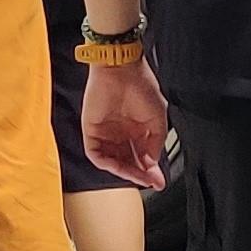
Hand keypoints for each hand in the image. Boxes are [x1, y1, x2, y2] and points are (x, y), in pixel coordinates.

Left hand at [81, 58, 169, 190]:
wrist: (121, 68)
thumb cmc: (141, 84)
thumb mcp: (158, 117)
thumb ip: (156, 142)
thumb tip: (152, 162)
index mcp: (137, 128)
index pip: (142, 156)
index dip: (151, 170)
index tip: (159, 181)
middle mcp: (121, 133)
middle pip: (128, 162)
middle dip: (140, 174)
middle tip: (150, 182)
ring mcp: (106, 133)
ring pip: (113, 162)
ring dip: (126, 172)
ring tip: (138, 178)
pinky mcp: (91, 131)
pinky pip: (97, 155)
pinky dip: (108, 164)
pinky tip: (121, 168)